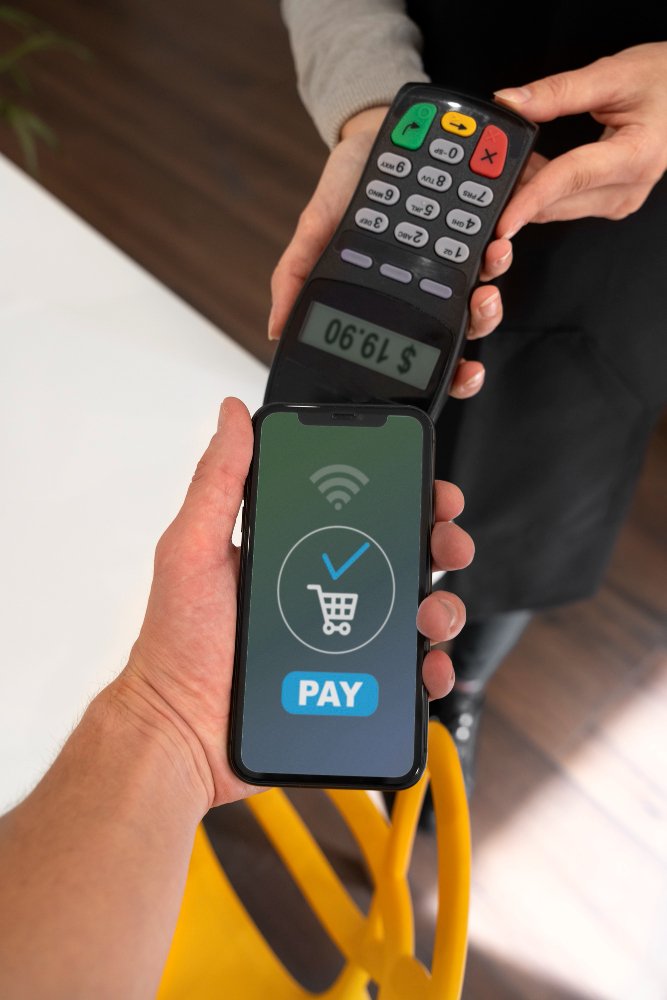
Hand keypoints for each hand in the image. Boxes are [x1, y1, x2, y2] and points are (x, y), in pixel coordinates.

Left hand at [114, 398, 471, 808]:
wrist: (182, 735)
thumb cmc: (178, 646)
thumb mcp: (192, 551)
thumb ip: (218, 482)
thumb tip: (230, 415)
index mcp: (292, 551)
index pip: (358, 510)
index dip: (402, 494)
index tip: (428, 487)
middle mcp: (323, 590)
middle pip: (400, 555)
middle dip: (438, 543)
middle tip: (446, 544)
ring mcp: (342, 640)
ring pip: (415, 610)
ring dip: (441, 603)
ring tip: (429, 614)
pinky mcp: (354, 687)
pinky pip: (408, 672)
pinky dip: (431, 667)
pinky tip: (426, 667)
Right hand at [269, 107, 513, 400]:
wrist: (369, 131)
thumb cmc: (343, 187)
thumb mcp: (313, 231)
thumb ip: (295, 277)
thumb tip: (277, 329)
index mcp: (395, 297)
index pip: (424, 348)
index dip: (451, 371)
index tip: (465, 373)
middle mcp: (429, 286)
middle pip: (466, 325)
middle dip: (482, 322)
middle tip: (481, 305)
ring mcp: (454, 257)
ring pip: (487, 286)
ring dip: (496, 278)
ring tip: (493, 259)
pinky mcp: (475, 224)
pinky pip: (495, 242)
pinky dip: (500, 242)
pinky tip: (498, 235)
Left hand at [495, 42, 666, 236]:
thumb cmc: (663, 80)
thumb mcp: (612, 75)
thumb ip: (558, 91)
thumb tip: (511, 103)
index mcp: (636, 156)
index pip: (571, 179)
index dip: (531, 198)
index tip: (502, 218)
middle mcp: (628, 189)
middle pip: (558, 203)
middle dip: (518, 192)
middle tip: (485, 169)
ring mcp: (620, 201)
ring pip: (558, 208)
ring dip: (528, 191)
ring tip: (509, 161)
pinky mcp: (611, 202)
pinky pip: (565, 204)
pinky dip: (542, 191)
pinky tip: (531, 170)